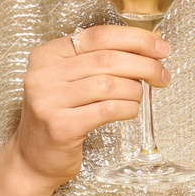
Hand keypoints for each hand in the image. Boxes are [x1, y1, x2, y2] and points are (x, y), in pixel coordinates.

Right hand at [10, 23, 170, 188]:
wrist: (32, 159)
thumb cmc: (60, 116)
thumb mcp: (71, 80)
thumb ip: (101, 60)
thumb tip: (149, 45)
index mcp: (47, 55)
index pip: (98, 36)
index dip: (134, 39)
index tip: (159, 47)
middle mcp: (43, 74)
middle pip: (106, 59)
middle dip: (143, 64)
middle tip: (161, 74)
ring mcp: (49, 100)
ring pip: (109, 84)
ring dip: (135, 89)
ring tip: (139, 96)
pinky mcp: (61, 126)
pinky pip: (107, 110)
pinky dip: (127, 108)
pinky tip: (130, 110)